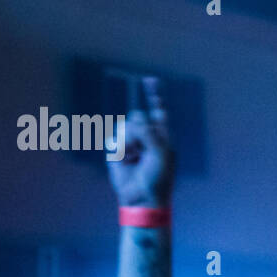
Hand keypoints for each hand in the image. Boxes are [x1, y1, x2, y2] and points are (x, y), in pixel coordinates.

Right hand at [107, 77, 173, 206]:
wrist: (142, 197)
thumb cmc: (158, 177)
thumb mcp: (160, 153)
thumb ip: (149, 133)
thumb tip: (135, 119)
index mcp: (162, 135)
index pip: (158, 110)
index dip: (154, 95)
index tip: (150, 79)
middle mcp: (146, 136)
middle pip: (137, 117)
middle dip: (138, 130)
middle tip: (142, 148)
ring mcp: (131, 143)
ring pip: (124, 127)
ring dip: (128, 142)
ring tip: (134, 157)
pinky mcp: (117, 151)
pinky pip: (113, 139)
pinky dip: (119, 149)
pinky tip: (125, 161)